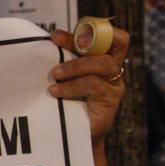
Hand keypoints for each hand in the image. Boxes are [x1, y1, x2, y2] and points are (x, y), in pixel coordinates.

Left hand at [47, 27, 128, 143]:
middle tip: (56, 42)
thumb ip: (64, 58)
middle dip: (81, 41)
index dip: (93, 30)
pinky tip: (56, 91)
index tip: (61, 33)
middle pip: (110, 46)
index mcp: (104, 59)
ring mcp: (114, 86)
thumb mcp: (65, 76)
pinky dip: (72, 86)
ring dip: (75, 65)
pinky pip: (94, 85)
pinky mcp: (110, 101)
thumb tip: (50, 38)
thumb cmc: (67, 102)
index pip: (112, 37)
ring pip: (103, 64)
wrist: (73, 135)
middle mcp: (113, 70)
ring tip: (54, 74)